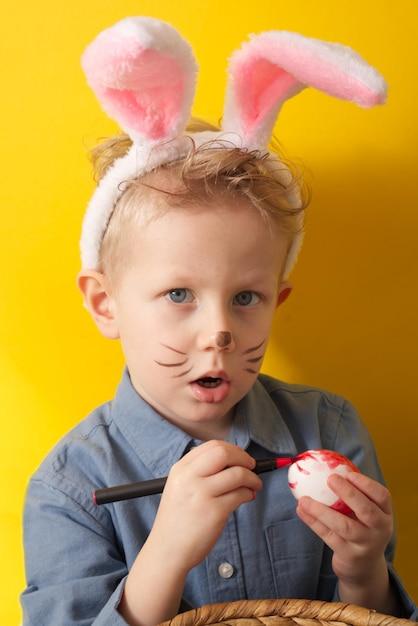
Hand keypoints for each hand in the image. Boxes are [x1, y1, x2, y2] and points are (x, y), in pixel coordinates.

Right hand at [148, 440, 262, 573]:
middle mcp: (189, 477)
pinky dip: (249, 493)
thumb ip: (199, 472)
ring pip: (237, 473)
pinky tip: (247, 497)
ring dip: (252, 478)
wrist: (167, 551)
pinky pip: (240, 494)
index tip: (241, 458)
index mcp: (180, 469)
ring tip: (254, 486)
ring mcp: (201, 494)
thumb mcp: (180, 487)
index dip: (232, 449)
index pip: (211, 446)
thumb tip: (232, 461)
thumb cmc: (178, 520)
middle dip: (244, 458)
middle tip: (251, 467)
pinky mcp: (214, 511)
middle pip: (224, 453)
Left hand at [296, 471, 392, 585]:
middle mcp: (379, 530)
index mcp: (385, 514)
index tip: (348, 474)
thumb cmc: (361, 529)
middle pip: (367, 511)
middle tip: (330, 479)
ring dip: (321, 510)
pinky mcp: (348, 556)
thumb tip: (328, 465)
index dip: (366, 484)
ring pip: (344, 526)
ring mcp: (365, 545)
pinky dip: (313, 522)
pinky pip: (328, 536)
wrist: (364, 568)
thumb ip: (354, 494)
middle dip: (349, 493)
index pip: (382, 496)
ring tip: (304, 499)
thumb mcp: (365, 514)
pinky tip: (301, 510)